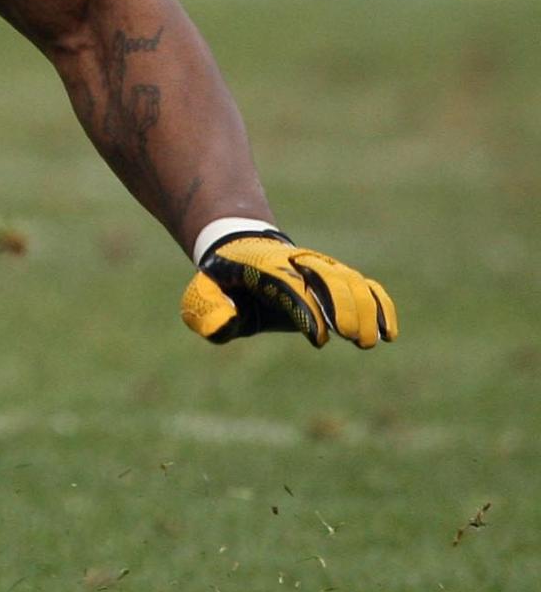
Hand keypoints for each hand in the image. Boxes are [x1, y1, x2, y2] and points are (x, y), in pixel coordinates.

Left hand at [180, 230, 396, 347]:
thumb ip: (210, 313)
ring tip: (368, 342)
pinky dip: (380, 304)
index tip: (320, 339)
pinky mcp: (336, 275)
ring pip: (352, 282)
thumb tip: (228, 324)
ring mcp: (320, 267)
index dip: (309, 311)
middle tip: (355, 339)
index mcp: (264, 268)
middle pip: (330, 280)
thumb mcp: (203, 294)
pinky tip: (389, 333)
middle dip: (345, 308)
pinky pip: (365, 285)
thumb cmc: (224, 281)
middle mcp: (298, 264)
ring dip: (366, 309)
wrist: (241, 249)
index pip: (292, 287)